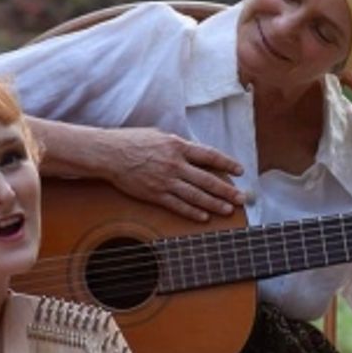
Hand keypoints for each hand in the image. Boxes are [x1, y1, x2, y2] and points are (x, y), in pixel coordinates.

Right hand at [101, 128, 243, 220]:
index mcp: (178, 146)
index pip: (209, 156)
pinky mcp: (154, 194)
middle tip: (242, 198)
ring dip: (214, 204)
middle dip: (227, 190)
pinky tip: (204, 217)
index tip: (240, 171)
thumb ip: (178, 145)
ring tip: (228, 209)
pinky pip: (177, 205)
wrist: (109, 153)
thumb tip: (194, 151)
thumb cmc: (132, 141)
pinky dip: (192, 212)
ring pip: (196, 195)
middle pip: (207, 180)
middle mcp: (175, 164)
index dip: (227, 164)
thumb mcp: (159, 135)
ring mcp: (165, 181)